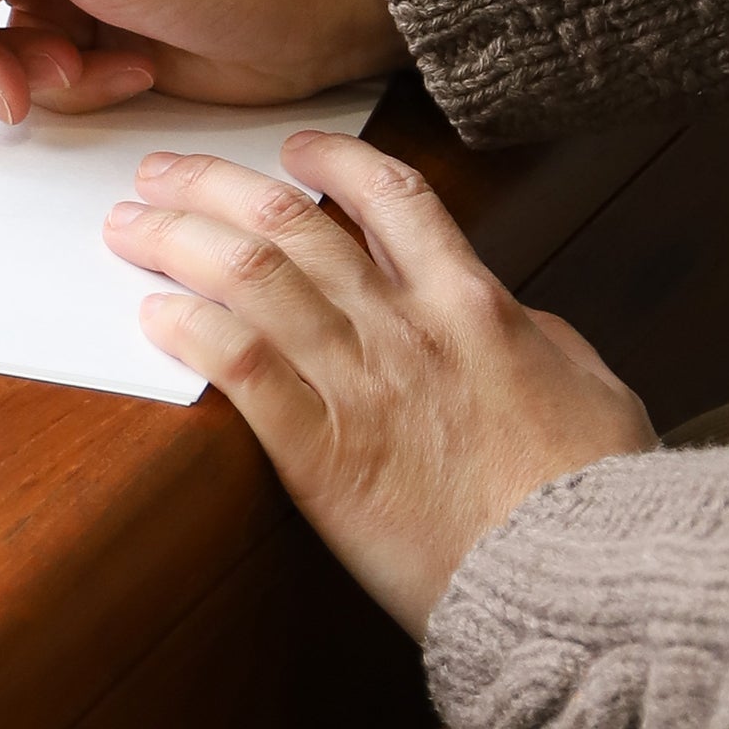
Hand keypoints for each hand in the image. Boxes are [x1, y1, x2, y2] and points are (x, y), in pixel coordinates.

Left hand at [106, 131, 655, 632]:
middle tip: (162, 174)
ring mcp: (360, 386)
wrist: (578, 577)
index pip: (390, 195)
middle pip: (291, 221)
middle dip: (213, 185)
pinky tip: (154, 316)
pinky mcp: (321, 457)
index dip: (331, 161)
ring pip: (251, 277)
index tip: (291, 151)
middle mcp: (407, 327)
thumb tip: (510, 316)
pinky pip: (240, 369)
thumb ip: (536, 337)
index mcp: (474, 303)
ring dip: (178, 241)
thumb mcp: (591, 385)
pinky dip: (190, 331)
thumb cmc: (597, 496)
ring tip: (131, 226)